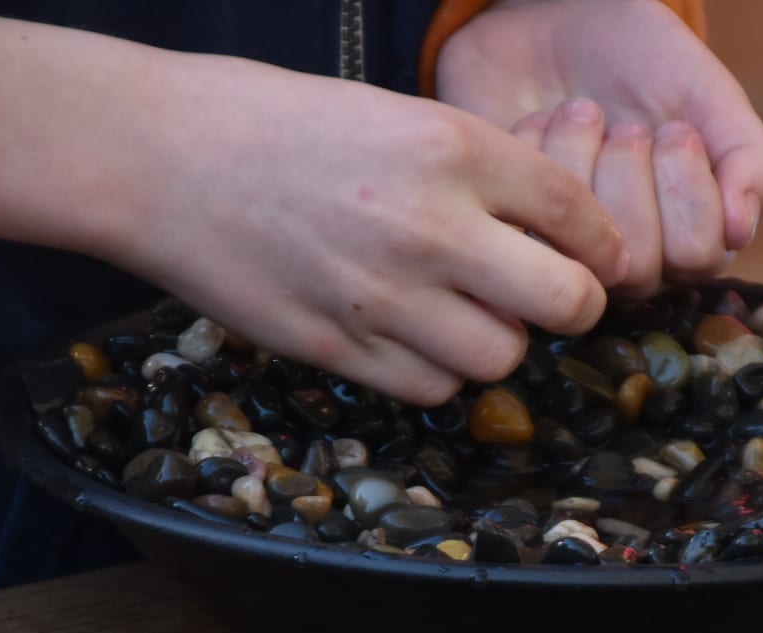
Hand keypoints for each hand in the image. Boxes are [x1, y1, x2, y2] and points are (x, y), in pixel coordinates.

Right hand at [111, 56, 629, 404]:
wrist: (160, 158)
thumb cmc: (276, 125)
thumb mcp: (394, 116)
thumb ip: (476, 172)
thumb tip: (549, 232)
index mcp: (453, 149)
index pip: (579, 216)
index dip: (602, 247)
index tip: (597, 260)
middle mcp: (431, 227)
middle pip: (566, 303)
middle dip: (573, 307)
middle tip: (549, 300)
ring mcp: (384, 297)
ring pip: (500, 358)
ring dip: (497, 343)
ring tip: (464, 315)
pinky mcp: (338, 349)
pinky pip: (431, 388)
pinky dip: (436, 371)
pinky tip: (411, 337)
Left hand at [436, 0, 762, 297]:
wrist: (557, 20)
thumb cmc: (644, 66)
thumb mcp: (713, 98)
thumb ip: (752, 161)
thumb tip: (741, 232)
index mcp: (689, 242)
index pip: (696, 256)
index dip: (685, 184)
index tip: (674, 128)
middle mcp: (629, 262)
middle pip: (635, 264)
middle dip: (630, 170)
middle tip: (626, 124)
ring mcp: (565, 251)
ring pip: (576, 245)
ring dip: (581, 156)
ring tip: (583, 114)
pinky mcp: (508, 228)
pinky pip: (518, 219)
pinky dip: (534, 150)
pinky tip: (541, 122)